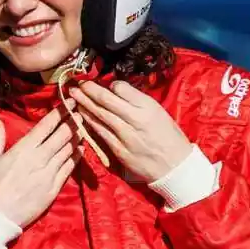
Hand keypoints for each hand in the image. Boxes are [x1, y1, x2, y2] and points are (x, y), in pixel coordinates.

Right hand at [0, 109, 76, 227]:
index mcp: (23, 149)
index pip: (46, 126)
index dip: (60, 112)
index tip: (70, 102)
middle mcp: (39, 159)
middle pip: (62, 135)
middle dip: (73, 121)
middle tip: (81, 112)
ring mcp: (49, 174)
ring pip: (68, 150)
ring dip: (77, 137)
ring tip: (83, 127)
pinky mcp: (54, 188)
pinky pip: (69, 168)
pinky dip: (76, 156)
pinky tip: (81, 149)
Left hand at [69, 81, 192, 183]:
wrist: (175, 166)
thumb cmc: (169, 137)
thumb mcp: (159, 112)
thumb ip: (138, 102)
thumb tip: (116, 90)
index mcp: (148, 107)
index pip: (122, 88)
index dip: (108, 84)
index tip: (100, 82)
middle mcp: (136, 119)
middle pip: (107, 100)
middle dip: (89, 90)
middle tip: (77, 83)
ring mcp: (126, 136)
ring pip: (100, 116)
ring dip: (85, 104)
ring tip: (74, 95)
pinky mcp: (119, 150)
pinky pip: (100, 133)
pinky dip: (90, 122)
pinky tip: (82, 115)